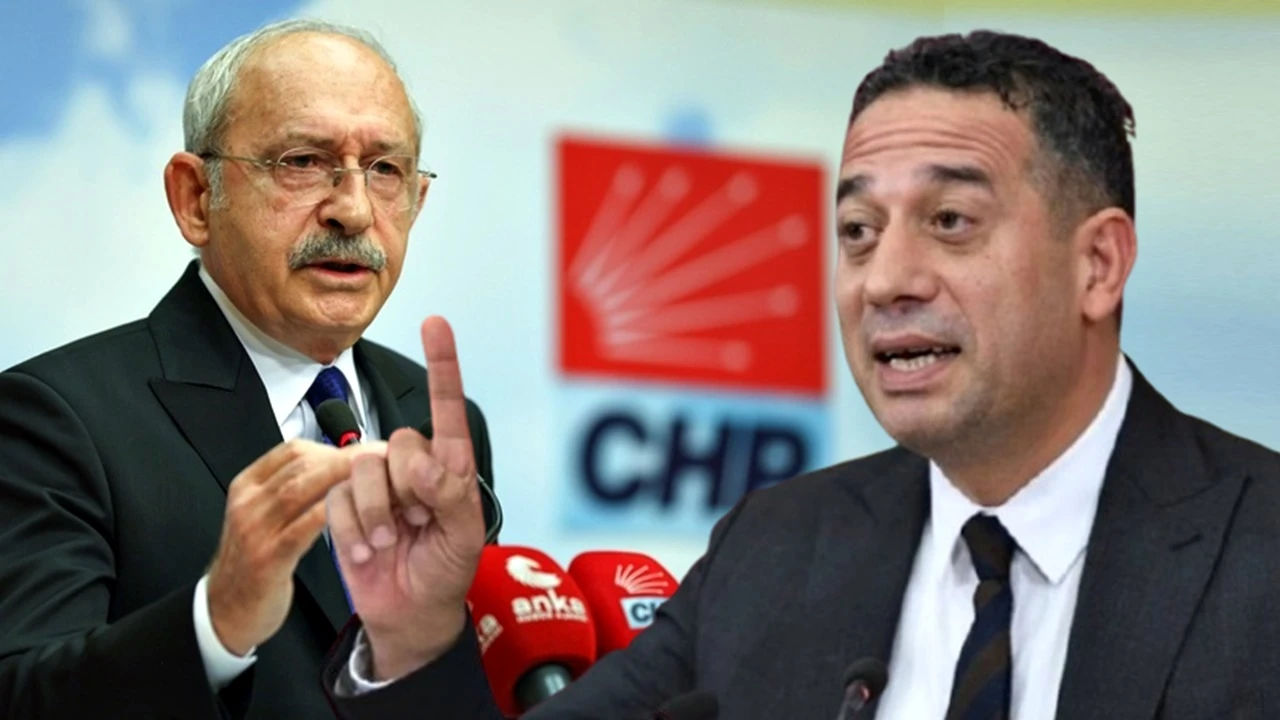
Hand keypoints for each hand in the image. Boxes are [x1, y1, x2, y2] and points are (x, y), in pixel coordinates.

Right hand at [207, 439, 374, 655]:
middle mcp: (248, 501)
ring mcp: (254, 528)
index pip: (294, 450)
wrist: (226, 611)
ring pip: (301, 490)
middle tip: (382, 460)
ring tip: (377, 481)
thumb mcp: (266, 516)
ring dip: (342, 480)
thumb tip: (340, 465)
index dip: (335, 447)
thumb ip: (296, 490)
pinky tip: (358, 514)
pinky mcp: (267, 558)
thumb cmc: (255, 562)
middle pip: (302, 465)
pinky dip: (331, 514)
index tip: (366, 451)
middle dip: (346, 459)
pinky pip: (302, 527)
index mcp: (248, 485)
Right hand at [327, 316, 486, 680]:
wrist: (409, 613)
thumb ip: (450, 494)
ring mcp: (377, 485)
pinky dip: (352, 531)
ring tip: (391, 541)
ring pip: (362, 469)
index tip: (436, 323)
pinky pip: (336, 499)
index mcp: (449, 465)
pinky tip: (367, 551)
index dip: (442, 363)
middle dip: (405, 488)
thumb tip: (423, 464)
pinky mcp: (344, 505)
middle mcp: (413, 466)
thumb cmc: (446, 571)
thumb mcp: (464, 537)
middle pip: (399, 444)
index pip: (446, 408)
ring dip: (376, 515)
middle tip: (416, 523)